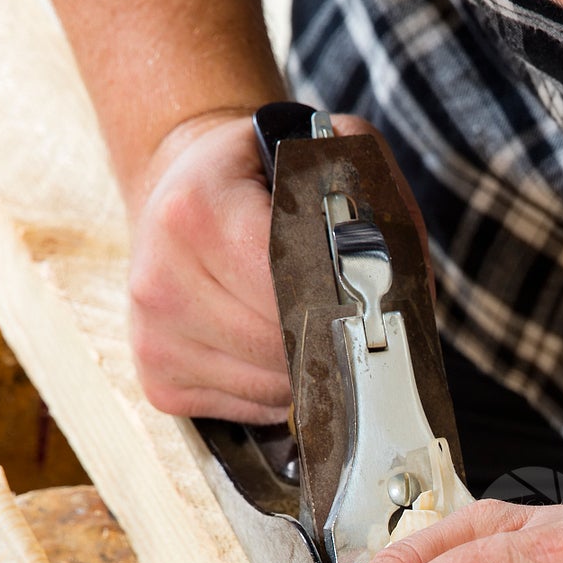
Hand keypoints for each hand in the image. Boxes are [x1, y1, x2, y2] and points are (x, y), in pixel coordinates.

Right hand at [126, 108, 428, 422]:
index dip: (342, 306)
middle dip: (330, 342)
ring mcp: (153, 333)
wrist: (180, 184)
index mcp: (198, 209)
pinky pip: (247, 409)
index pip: (289, 289)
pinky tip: (276, 350)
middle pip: (281, 347)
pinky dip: (278, 392)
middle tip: (355, 322)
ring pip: (269, 389)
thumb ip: (374, 198)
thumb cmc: (263, 176)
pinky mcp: (157, 375)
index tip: (374, 308)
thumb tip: (409, 292)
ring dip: (308, 372)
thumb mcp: (322, 153)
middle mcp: (162, 276)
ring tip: (312, 328)